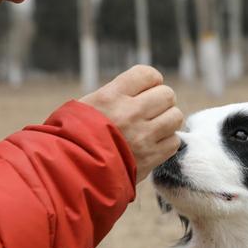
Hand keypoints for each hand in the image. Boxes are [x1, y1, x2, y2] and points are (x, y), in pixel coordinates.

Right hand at [80, 65, 182, 181]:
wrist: (72, 173)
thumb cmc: (74, 136)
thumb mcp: (87, 105)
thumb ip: (116, 94)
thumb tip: (143, 90)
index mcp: (111, 96)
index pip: (148, 74)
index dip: (151, 81)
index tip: (146, 90)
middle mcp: (130, 113)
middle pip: (167, 95)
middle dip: (161, 102)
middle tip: (151, 111)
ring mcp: (143, 136)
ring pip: (175, 117)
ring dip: (167, 121)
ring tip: (154, 127)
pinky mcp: (150, 158)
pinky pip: (174, 142)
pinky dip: (167, 142)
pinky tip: (152, 145)